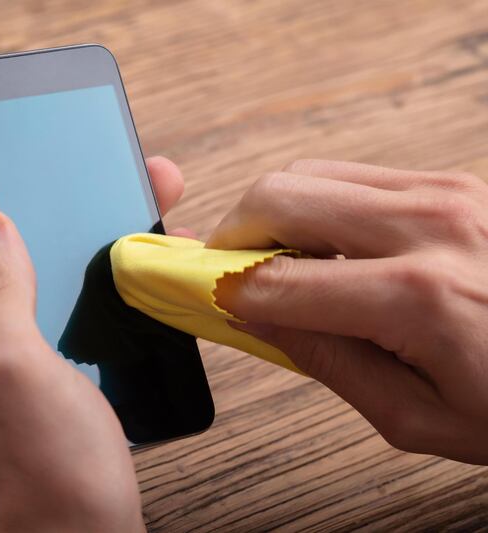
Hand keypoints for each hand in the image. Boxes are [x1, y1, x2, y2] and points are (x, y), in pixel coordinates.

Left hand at [0, 157, 187, 531]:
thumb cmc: (46, 480)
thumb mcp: (14, 369)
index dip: (16, 199)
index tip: (56, 165)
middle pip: (18, 267)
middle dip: (68, 223)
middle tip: (126, 194)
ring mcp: (15, 383)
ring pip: (49, 299)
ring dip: (89, 262)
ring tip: (138, 234)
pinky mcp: (51, 404)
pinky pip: (70, 336)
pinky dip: (101, 307)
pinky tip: (131, 301)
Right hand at [210, 159, 487, 463]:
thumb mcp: (416, 416)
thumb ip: (325, 361)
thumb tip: (256, 318)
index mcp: (417, 297)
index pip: (273, 280)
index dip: (222, 290)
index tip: (201, 297)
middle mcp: (429, 226)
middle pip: (278, 195)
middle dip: (233, 233)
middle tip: (230, 273)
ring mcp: (444, 192)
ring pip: (308, 173)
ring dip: (274, 215)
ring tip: (280, 263)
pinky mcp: (451, 181)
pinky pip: (352, 174)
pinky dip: (318, 205)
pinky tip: (328, 247)